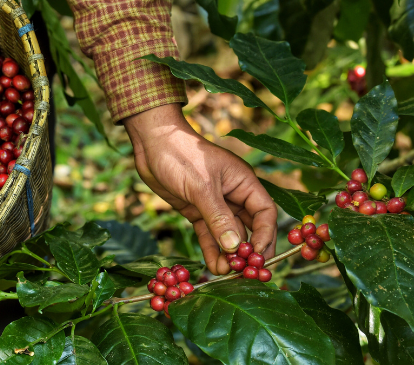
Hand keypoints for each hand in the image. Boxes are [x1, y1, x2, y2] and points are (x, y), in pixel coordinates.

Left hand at [123, 104, 277, 274]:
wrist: (151, 144)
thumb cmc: (181, 155)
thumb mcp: (201, 186)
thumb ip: (219, 217)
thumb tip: (236, 247)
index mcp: (243, 182)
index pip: (264, 213)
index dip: (265, 236)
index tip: (258, 257)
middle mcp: (233, 195)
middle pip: (250, 227)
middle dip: (248, 250)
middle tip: (246, 272)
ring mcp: (214, 204)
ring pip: (228, 235)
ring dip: (228, 254)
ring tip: (226, 274)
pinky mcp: (196, 211)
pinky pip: (209, 235)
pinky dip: (211, 250)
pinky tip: (213, 266)